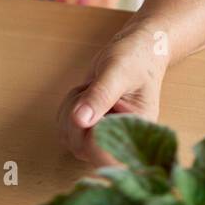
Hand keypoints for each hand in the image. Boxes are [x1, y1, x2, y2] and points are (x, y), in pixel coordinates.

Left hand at [56, 24, 167, 164]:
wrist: (137, 51)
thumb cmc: (134, 59)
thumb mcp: (118, 72)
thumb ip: (100, 95)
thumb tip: (80, 120)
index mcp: (138, 131)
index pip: (106, 152)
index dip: (89, 133)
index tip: (90, 104)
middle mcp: (123, 140)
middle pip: (82, 147)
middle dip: (76, 115)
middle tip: (90, 89)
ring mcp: (105, 137)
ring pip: (70, 138)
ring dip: (70, 110)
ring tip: (91, 90)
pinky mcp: (92, 131)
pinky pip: (66, 129)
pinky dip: (68, 109)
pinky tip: (86, 94)